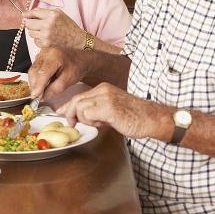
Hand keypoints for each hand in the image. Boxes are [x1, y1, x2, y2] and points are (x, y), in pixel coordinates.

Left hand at [23, 8, 85, 48]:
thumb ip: (43, 12)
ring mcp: (46, 35)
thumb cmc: (67, 24)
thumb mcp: (58, 13)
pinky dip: (38, 39)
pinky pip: (35, 41)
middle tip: (33, 24)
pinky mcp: (46, 44)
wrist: (76, 38)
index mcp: (52, 15)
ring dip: (34, 32)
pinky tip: (45, 37)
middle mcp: (48, 24)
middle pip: (28, 24)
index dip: (27, 14)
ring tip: (42, 31)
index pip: (33, 13)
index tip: (23, 15)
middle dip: (29, 23)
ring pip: (30, 33)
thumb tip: (28, 14)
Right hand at [28, 47, 90, 97]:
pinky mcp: (40, 55)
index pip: (43, 73)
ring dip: (35, 81)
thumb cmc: (78, 67)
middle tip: (37, 96)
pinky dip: (36, 77)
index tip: (35, 96)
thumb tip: (43, 96)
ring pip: (33, 70)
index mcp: (55, 56)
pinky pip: (34, 67)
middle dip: (34, 85)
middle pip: (34, 71)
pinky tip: (42, 83)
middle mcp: (46, 52)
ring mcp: (42, 52)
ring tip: (41, 90)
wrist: (81, 58)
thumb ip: (55, 89)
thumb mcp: (69, 80)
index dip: (38, 85)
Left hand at [57, 83, 171, 139]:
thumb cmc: (135, 117)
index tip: (61, 114)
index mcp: (103, 88)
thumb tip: (78, 117)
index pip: (79, 96)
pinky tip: (103, 124)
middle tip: (73, 124)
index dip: (68, 106)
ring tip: (98, 124)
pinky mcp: (108, 108)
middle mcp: (103, 90)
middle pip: (76, 101)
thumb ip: (96, 110)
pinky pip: (87, 114)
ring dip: (84, 120)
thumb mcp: (111, 109)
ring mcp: (105, 98)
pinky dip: (90, 122)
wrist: (153, 119)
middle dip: (70, 114)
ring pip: (79, 107)